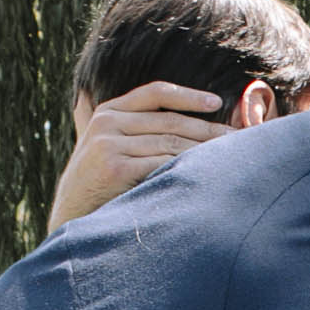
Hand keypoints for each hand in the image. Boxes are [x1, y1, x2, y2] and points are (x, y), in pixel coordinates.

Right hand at [47, 83, 228, 232]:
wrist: (71, 216)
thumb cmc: (98, 184)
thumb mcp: (106, 147)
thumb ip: (130, 128)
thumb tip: (179, 119)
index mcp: (108, 111)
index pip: (154, 93)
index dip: (188, 96)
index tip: (216, 103)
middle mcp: (107, 122)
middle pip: (169, 121)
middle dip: (207, 130)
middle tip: (237, 137)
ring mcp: (109, 144)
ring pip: (170, 143)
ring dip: (204, 150)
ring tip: (230, 155)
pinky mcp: (115, 167)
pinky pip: (162, 164)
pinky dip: (189, 168)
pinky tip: (208, 173)